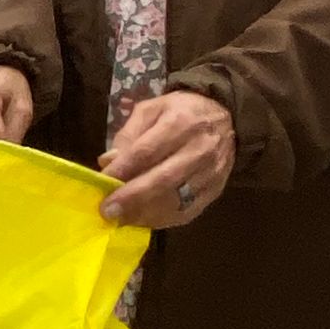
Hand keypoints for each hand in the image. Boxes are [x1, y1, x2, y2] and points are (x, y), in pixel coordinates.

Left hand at [99, 90, 234, 227]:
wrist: (227, 119)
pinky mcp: (215, 190)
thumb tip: (108, 162)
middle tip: (107, 210)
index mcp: (180, 123)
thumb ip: (128, 134)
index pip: (147, 151)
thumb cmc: (181, 112)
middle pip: (163, 179)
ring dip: (145, 213)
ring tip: (121, 218)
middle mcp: (199, 149)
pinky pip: (187, 211)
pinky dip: (162, 219)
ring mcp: (211, 173)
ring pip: (176, 200)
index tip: (101, 183)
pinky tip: (142, 219)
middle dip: (132, 197)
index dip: (122, 170)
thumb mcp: (152, 109)